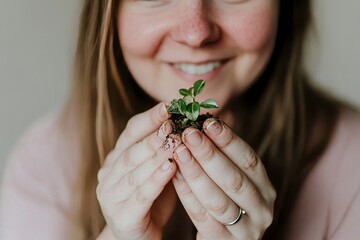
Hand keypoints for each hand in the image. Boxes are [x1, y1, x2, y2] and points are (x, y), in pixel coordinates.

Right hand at [96, 103, 180, 239]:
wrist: (139, 238)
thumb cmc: (153, 199)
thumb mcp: (160, 170)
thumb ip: (169, 149)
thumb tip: (193, 123)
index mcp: (117, 158)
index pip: (131, 131)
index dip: (150, 118)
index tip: (169, 105)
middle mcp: (109, 174)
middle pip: (132, 149)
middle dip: (154, 134)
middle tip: (173, 121)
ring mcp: (111, 196)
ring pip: (135, 171)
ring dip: (155, 154)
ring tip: (174, 141)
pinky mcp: (121, 217)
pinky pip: (140, 196)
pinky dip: (155, 180)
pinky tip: (170, 168)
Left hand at [172, 118, 275, 239]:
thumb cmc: (225, 202)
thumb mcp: (231, 180)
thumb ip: (223, 158)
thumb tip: (204, 123)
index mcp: (265, 188)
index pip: (249, 160)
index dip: (228, 140)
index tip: (208, 121)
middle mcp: (262, 209)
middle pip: (234, 179)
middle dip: (209, 154)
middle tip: (189, 134)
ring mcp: (246, 230)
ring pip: (218, 199)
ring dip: (196, 173)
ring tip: (179, 152)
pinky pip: (203, 218)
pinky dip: (187, 195)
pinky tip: (175, 176)